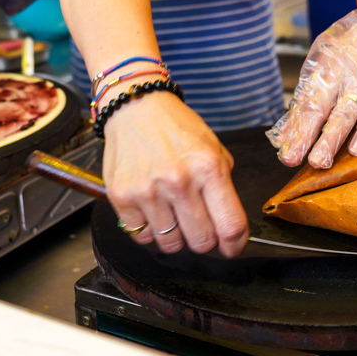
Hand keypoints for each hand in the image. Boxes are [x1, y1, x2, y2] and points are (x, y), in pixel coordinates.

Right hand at [101, 92, 248, 257]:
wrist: (136, 107)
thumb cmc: (177, 128)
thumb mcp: (213, 148)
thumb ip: (223, 185)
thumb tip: (229, 225)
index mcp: (209, 168)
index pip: (231, 226)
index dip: (235, 245)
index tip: (232, 248)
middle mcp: (179, 181)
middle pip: (201, 241)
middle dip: (204, 239)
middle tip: (199, 225)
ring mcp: (148, 191)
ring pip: (170, 244)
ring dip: (175, 236)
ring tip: (172, 212)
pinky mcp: (122, 197)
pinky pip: (141, 236)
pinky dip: (149, 230)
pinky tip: (152, 209)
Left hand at [267, 0, 356, 168]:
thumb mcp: (333, 52)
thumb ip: (317, 83)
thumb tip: (297, 115)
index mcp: (325, 64)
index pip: (305, 100)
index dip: (293, 125)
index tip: (282, 147)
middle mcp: (341, 72)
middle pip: (319, 108)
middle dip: (303, 136)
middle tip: (290, 158)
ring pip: (345, 114)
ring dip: (330, 140)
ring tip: (318, 161)